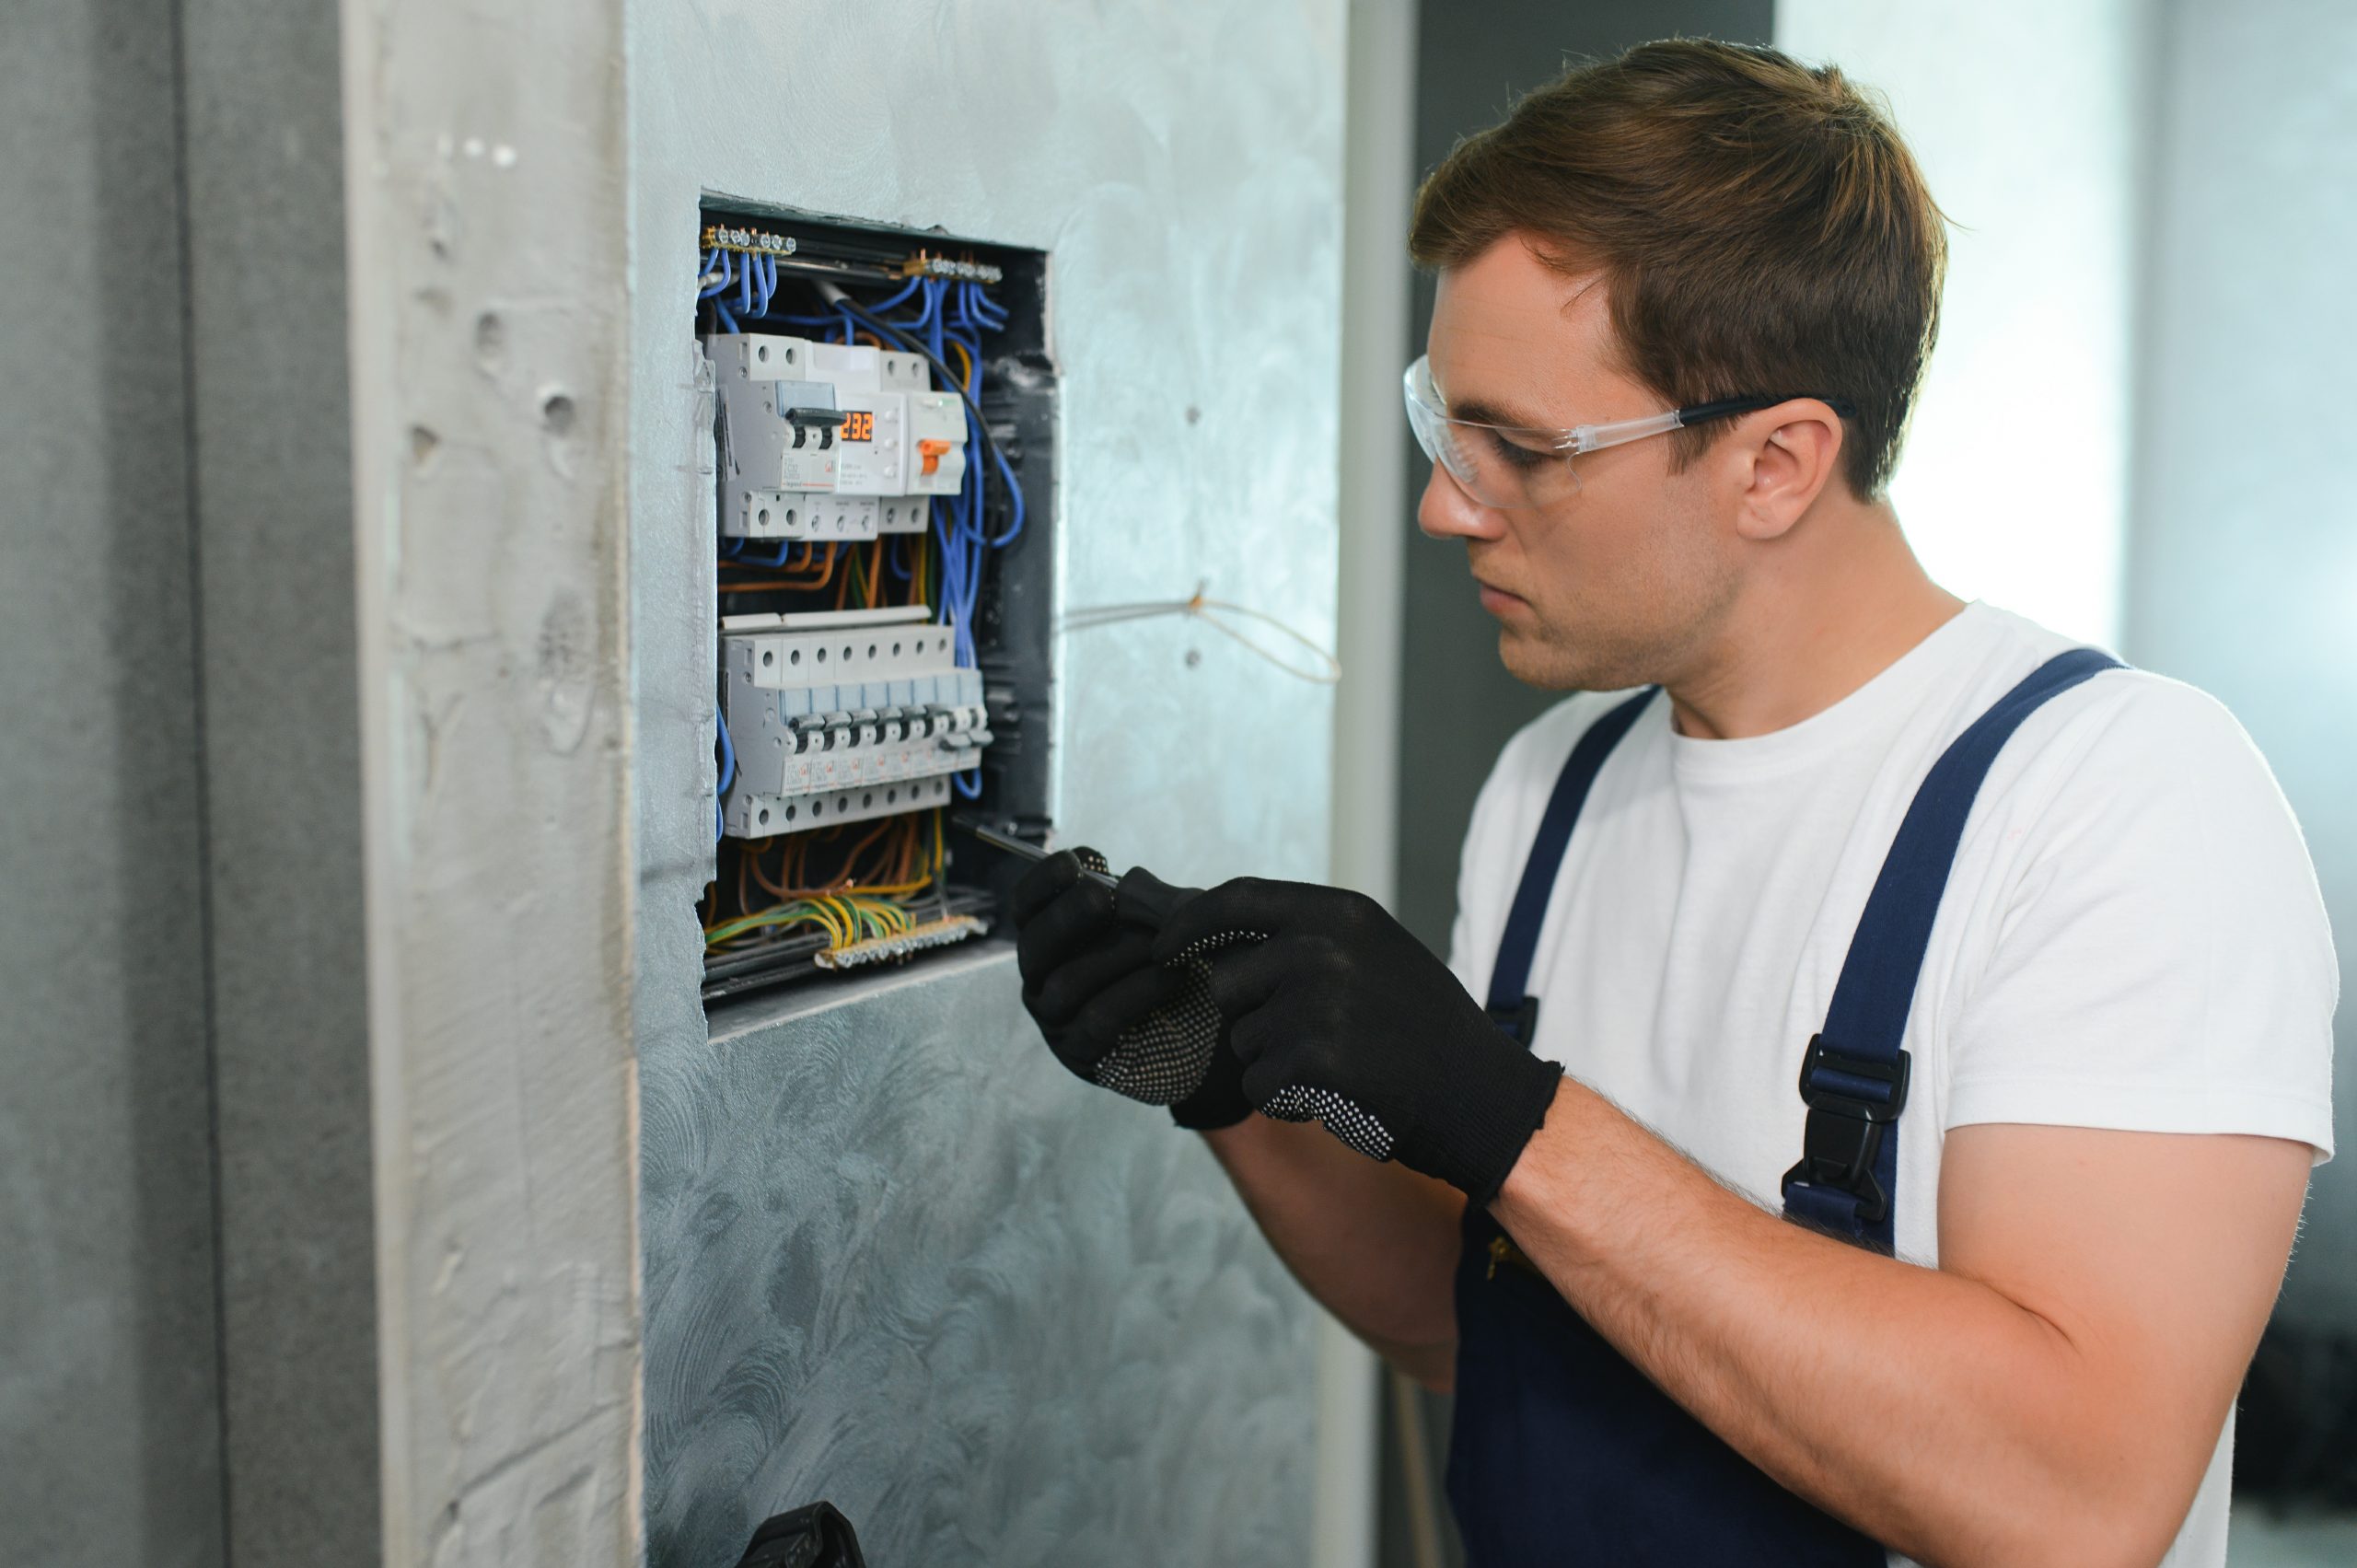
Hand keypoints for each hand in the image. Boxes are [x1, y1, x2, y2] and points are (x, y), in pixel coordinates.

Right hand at [1008, 848, 1254, 1127]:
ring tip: (1160, 942)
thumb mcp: (1153, 921)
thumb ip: (1134, 896)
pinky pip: (1099, 1020)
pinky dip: (1136, 993)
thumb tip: (1104, 868)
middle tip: (1105, 897)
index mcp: (1050, 938)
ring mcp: (1056, 1019)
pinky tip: (1171, 975)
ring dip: (1115, 955)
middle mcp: (1041, 978)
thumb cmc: (1164, 960)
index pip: (1024, 907)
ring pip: (1066, 984)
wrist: (1200, 1028)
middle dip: (1068, 916)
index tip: (1073, 862)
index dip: (1041, 882)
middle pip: (1034, 945)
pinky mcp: (1082, 1055)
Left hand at [1152, 878, 1563, 1202]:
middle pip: (1226, 982)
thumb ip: (1308, 939)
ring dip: (1273, 1066)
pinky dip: (1286, 1103)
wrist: (1485, 1098)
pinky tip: (1335, 1098)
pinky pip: (1259, 1086)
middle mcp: (1326, 947)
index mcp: (1342, 913)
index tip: (1161, 948)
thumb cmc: (1426, 1034)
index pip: (1236, 900)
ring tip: (1338, 1069)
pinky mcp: (1317, 1059)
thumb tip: (1216, 943)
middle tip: (1308, 1043)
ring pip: (1242, 1041)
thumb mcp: (1377, 957)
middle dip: (1248, 1021)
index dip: (1188, 924)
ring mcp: (1320, 1001)